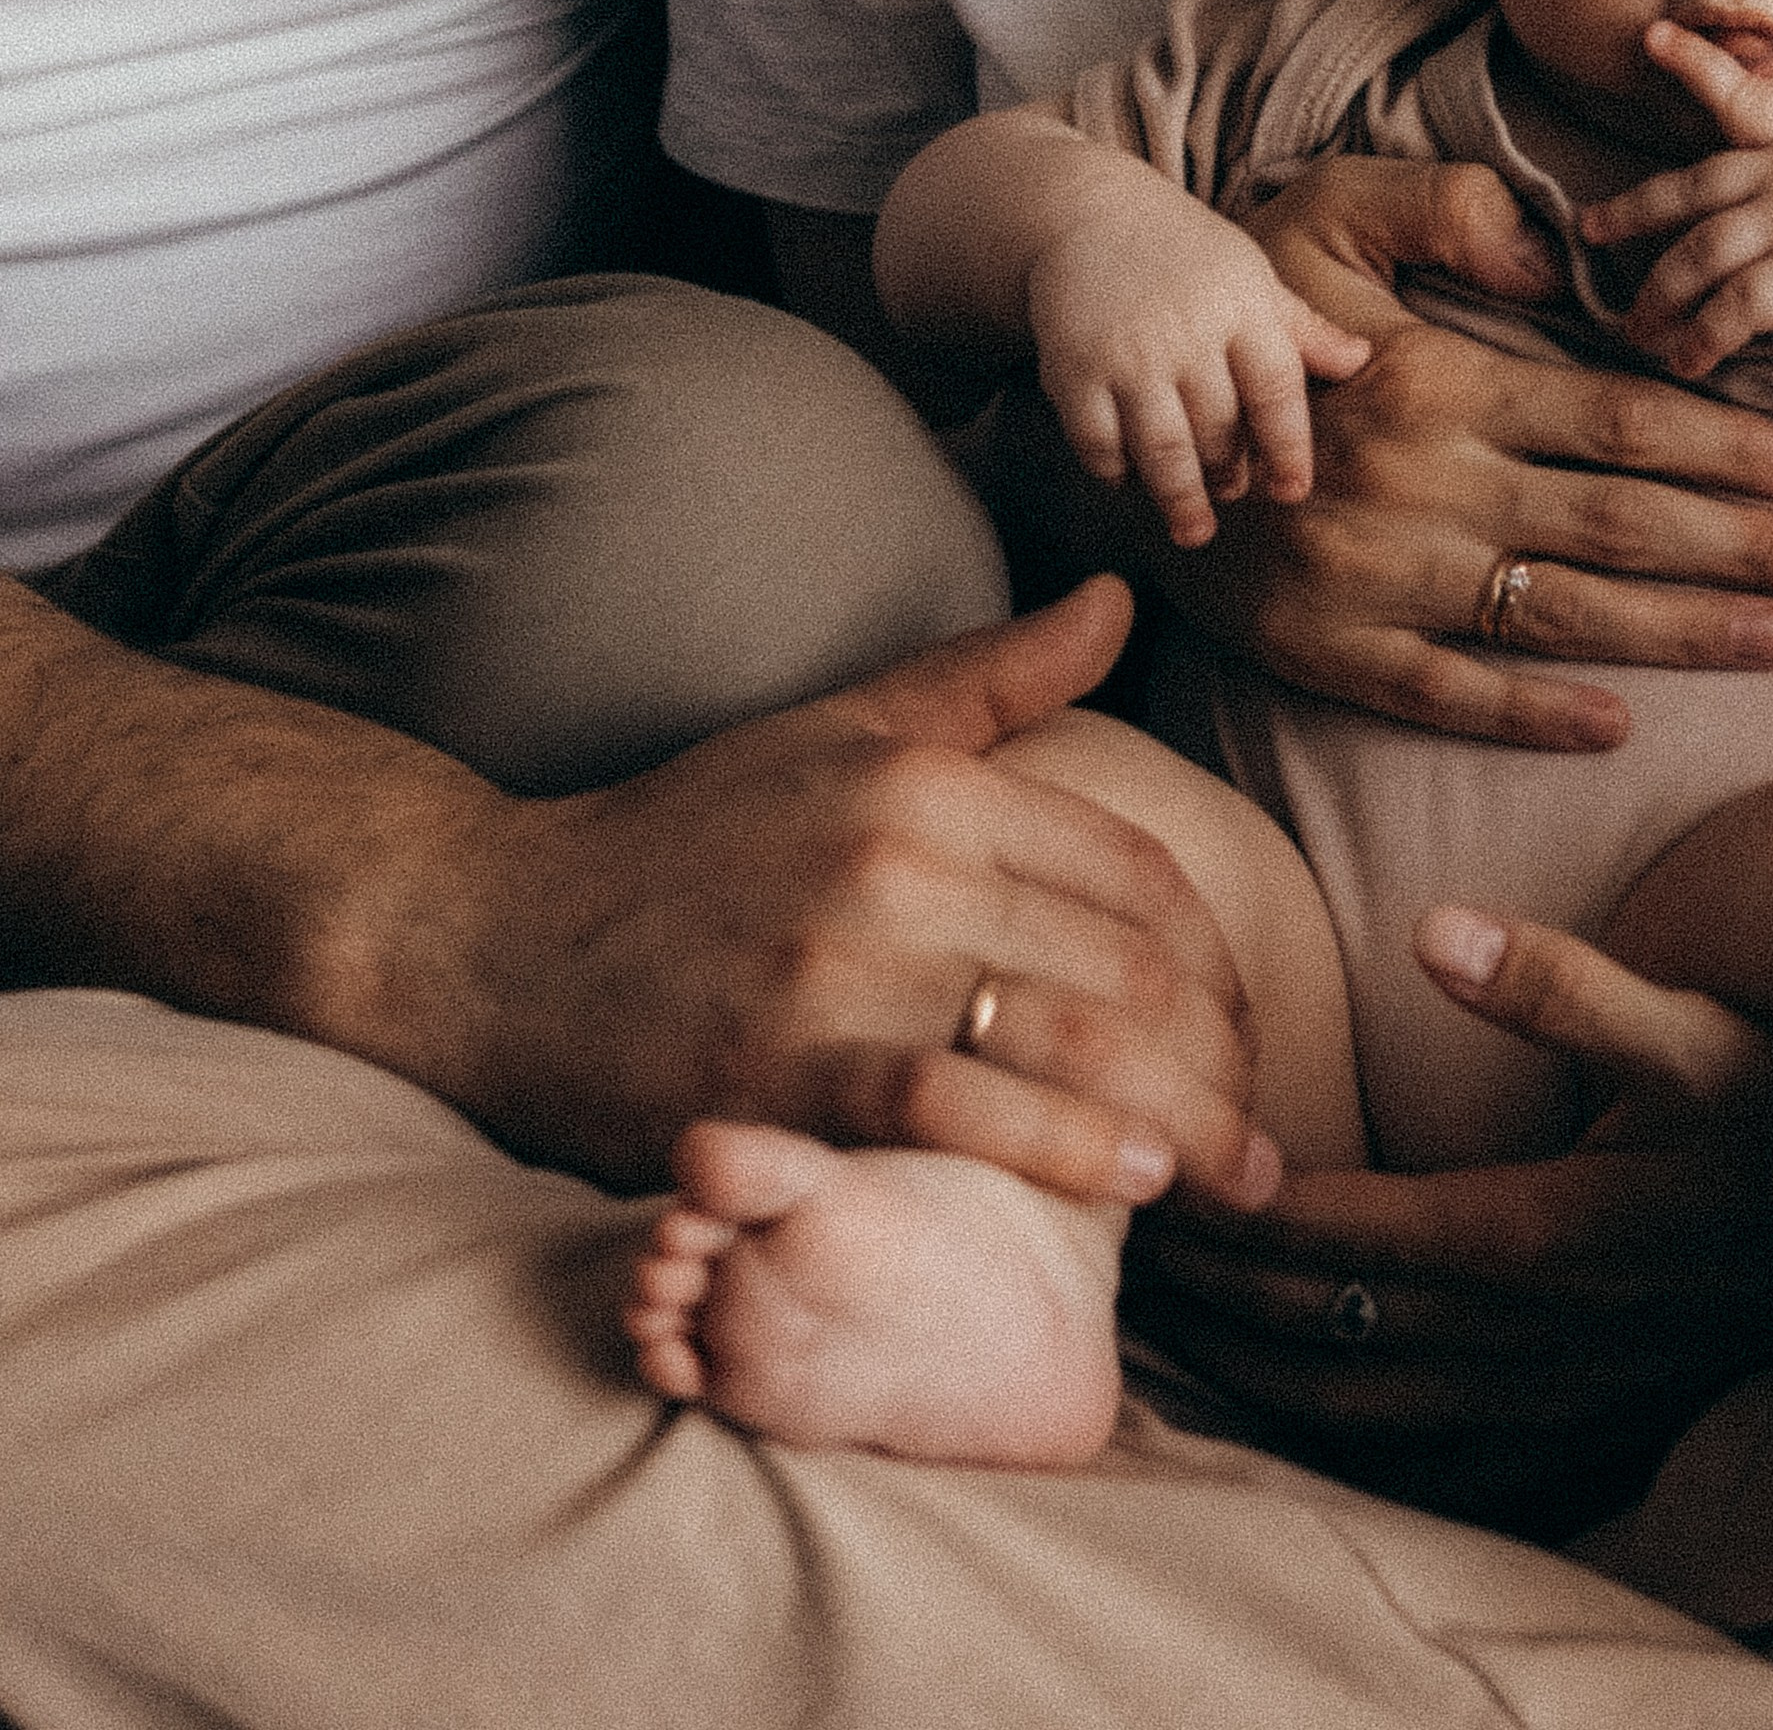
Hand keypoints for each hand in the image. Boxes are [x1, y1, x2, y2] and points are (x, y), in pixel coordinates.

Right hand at [440, 577, 1279, 1207]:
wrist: (498, 937)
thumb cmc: (686, 838)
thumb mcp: (843, 727)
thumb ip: (994, 674)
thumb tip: (1123, 595)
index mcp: (924, 777)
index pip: (1131, 869)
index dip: (1217, 954)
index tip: (1248, 1024)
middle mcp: (898, 861)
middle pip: (1124, 962)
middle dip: (1222, 1055)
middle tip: (1265, 1130)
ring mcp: (841, 968)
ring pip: (1067, 1038)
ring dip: (1179, 1119)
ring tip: (1234, 1177)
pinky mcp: (786, 1072)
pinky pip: (960, 1109)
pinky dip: (1063, 1148)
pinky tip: (1130, 1186)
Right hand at [1029, 189, 1370, 547]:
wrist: (1086, 215)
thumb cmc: (1184, 254)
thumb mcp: (1249, 276)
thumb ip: (1300, 327)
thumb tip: (1361, 360)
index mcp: (1240, 306)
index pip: (1277, 391)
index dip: (1289, 449)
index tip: (1292, 490)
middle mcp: (1185, 332)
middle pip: (1219, 431)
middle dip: (1229, 474)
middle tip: (1233, 491)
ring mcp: (1126, 355)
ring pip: (1163, 451)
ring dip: (1181, 498)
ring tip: (1194, 526)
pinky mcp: (1072, 373)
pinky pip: (1100, 447)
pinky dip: (1118, 474)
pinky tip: (1131, 478)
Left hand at [1126, 904, 1772, 1518]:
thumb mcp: (1697, 1031)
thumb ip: (1563, 985)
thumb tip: (1437, 925)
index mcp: (1543, 1232)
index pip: (1349, 1235)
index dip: (1243, 1214)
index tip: (1156, 1171)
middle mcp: (1532, 1336)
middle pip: (1324, 1332)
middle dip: (1211, 1293)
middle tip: (1108, 1240)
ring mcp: (1551, 1400)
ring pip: (1357, 1408)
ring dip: (1248, 1368)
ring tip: (1155, 1317)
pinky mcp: (1574, 1430)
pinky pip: (1425, 1462)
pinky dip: (1334, 1438)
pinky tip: (1275, 1406)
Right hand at [1139, 154, 1772, 747]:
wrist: (1113, 431)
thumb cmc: (1245, 309)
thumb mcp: (1327, 217)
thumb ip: (1445, 210)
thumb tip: (1556, 256)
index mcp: (1435, 382)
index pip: (1615, 419)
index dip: (1726, 445)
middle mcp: (1419, 486)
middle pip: (1616, 523)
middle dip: (1746, 545)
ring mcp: (1376, 580)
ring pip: (1559, 615)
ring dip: (1680, 631)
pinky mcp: (1330, 653)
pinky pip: (1448, 694)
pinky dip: (1534, 714)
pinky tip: (1620, 723)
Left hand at [1579, 23, 1772, 378]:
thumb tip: (1758, 208)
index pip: (1743, 100)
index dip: (1696, 66)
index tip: (1652, 35)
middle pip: (1687, 193)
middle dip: (1631, 213)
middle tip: (1590, 229)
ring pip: (1696, 258)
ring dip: (1659, 301)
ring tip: (1638, 333)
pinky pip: (1730, 310)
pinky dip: (1701, 338)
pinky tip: (1687, 363)